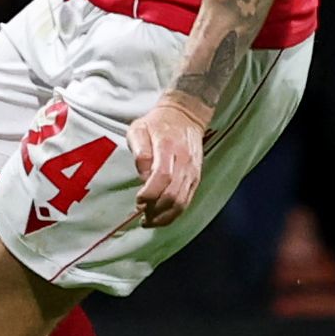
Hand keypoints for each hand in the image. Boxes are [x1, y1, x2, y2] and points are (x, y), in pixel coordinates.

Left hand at [127, 95, 209, 227]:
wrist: (186, 115)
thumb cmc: (158, 123)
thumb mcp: (139, 129)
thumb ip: (140, 152)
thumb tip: (144, 176)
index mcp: (168, 147)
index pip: (162, 177)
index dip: (149, 194)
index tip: (138, 201)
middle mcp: (184, 162)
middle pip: (173, 195)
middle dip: (155, 211)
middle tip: (142, 216)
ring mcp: (192, 171)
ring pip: (181, 202)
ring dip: (165, 217)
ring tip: (150, 221)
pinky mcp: (196, 178)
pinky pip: (187, 201)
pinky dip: (174, 213)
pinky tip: (162, 216)